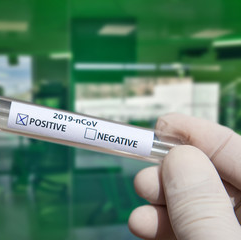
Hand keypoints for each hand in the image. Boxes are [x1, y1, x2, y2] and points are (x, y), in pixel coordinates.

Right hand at [128, 113, 240, 238]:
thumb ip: (203, 206)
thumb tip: (178, 157)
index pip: (235, 153)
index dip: (199, 134)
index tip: (162, 125)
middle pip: (209, 178)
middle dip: (171, 173)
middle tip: (144, 180)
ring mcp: (227, 231)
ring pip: (193, 204)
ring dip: (161, 201)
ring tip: (139, 209)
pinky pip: (186, 227)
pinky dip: (162, 224)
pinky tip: (143, 224)